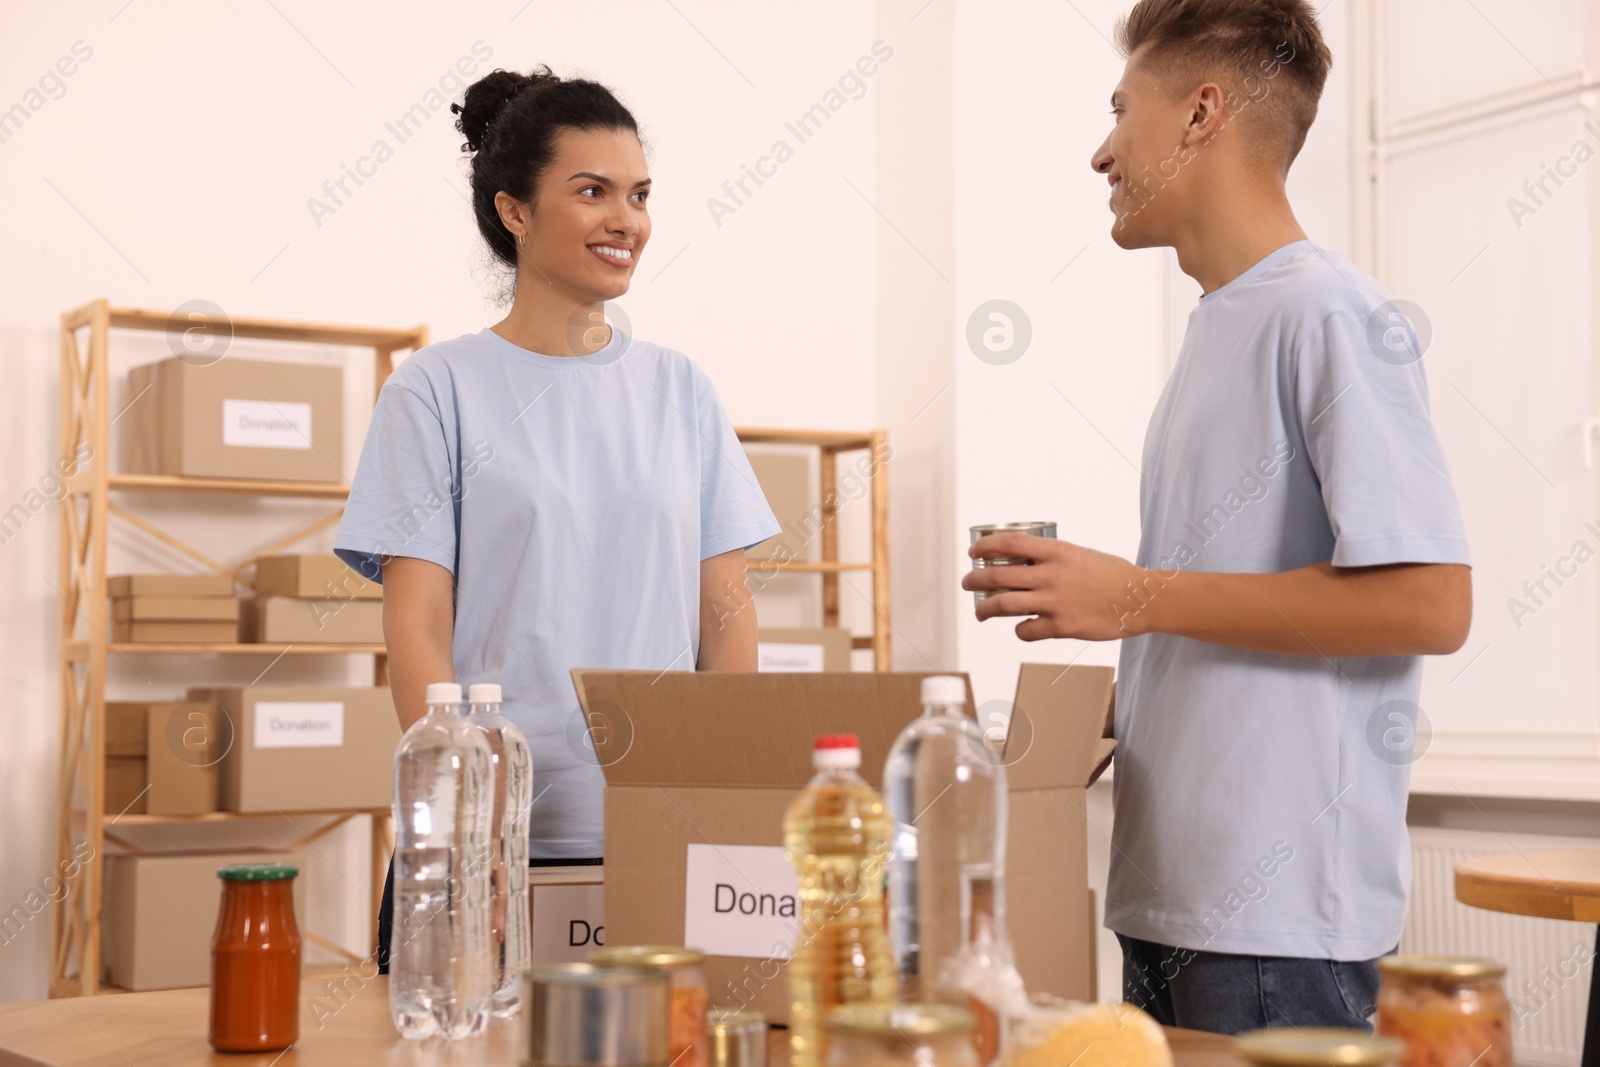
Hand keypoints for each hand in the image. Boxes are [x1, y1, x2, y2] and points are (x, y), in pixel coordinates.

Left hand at [963, 532, 1152, 641]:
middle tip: (969, 583)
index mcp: (1057, 551)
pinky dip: (1019, 630)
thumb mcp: (1080, 554)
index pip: (1009, 543)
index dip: (985, 547)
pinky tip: (1022, 628)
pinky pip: (1026, 631)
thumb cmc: (1113, 575)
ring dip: (984, 608)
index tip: (974, 552)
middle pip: (998, 576)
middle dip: (975, 580)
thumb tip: (1025, 563)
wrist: (1140, 599)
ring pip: (1003, 605)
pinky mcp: (1061, 627)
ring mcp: (1055, 602)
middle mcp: (1051, 575)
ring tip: (980, 611)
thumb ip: (1053, 558)